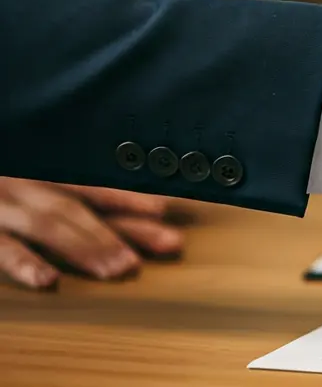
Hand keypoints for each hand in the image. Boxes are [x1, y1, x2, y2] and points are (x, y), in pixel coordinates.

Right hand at [0, 178, 182, 288]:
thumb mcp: (25, 185)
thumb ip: (64, 196)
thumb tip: (133, 207)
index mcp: (37, 179)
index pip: (89, 189)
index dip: (126, 199)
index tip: (165, 210)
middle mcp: (22, 190)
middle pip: (78, 208)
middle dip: (123, 228)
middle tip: (166, 244)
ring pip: (48, 226)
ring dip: (86, 247)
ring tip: (120, 268)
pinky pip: (0, 248)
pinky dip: (23, 264)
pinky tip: (47, 281)